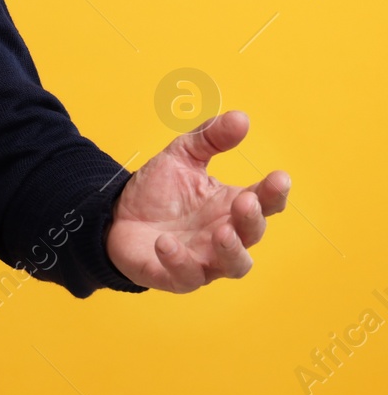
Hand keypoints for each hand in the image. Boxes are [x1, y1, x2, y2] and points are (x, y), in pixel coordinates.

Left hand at [105, 110, 289, 292]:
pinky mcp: (174, 276)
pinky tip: (165, 242)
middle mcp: (225, 235)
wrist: (116, 215)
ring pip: (234, 266)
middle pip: (253, 234)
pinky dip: (179, 261)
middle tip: (244, 202)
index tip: (279, 177)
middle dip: (252, 220)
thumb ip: (210, 138)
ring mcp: (203, 259)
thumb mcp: (181, 156)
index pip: (264, 202)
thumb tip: (241, 117)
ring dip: (232, 251)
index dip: (274, 192)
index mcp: (231, 206)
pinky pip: (186, 276)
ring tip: (221, 232)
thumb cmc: (158, 191)